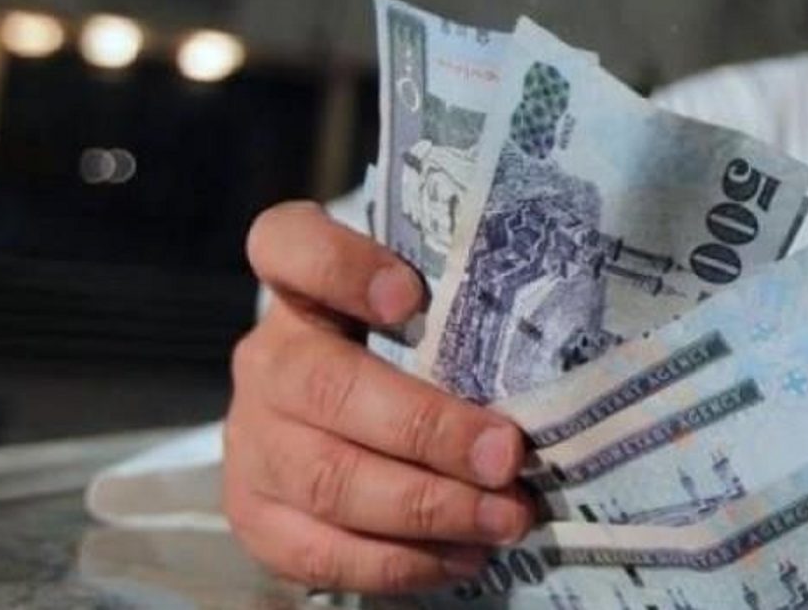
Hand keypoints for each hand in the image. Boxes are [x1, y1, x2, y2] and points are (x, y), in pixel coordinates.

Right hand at [223, 201, 533, 593]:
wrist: (333, 426)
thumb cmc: (408, 359)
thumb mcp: (426, 319)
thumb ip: (462, 319)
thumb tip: (556, 367)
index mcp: (300, 290)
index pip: (288, 246)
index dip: (341, 267)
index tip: (410, 298)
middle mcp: (265, 360)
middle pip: (327, 387)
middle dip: (428, 429)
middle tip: (508, 456)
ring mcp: (252, 440)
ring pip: (327, 479)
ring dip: (429, 507)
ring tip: (505, 517)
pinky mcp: (255, 513)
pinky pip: (319, 551)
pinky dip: (399, 562)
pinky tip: (463, 555)